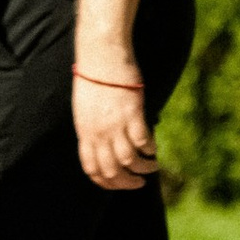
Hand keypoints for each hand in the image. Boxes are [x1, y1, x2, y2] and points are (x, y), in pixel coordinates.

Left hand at [74, 63, 158, 188]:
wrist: (101, 56)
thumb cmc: (94, 79)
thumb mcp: (86, 110)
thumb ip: (93, 129)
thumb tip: (105, 144)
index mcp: (85, 133)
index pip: (92, 169)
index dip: (107, 183)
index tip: (119, 184)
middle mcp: (98, 133)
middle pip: (112, 171)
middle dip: (127, 183)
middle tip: (139, 182)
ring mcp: (115, 125)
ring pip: (129, 161)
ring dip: (143, 168)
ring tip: (152, 166)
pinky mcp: (132, 113)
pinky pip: (142, 141)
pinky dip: (150, 149)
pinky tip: (153, 148)